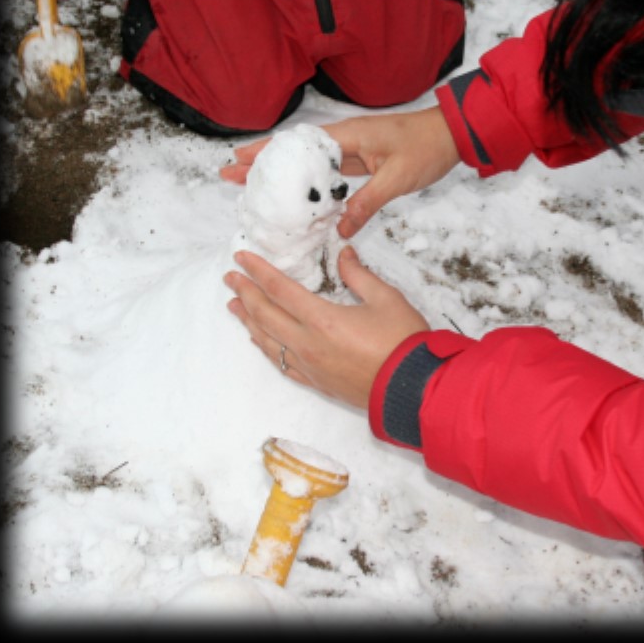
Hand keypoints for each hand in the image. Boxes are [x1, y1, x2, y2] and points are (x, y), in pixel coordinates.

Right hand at [220, 106, 460, 238]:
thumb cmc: (425, 149)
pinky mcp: (362, 159)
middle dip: (262, 162)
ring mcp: (352, 149)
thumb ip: (367, 202)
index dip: (266, 153)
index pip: (297, 145)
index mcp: (346, 136)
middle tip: (229, 174)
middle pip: (294, 152)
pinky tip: (301, 195)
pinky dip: (310, 181)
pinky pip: (329, 171)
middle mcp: (343, 139)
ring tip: (253, 184)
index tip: (238, 161)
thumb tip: (340, 230)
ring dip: (283, 173)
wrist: (451, 135)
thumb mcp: (397, 178)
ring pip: (309, 162)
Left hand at [224, 246, 429, 408]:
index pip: (280, 289)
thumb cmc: (402, 341)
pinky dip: (265, 347)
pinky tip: (260, 340)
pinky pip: (281, 363)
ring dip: (248, 320)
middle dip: (245, 293)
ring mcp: (309, 365)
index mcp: (321, 319)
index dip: (258, 271)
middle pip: (265, 314)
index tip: (241, 257)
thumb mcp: (385, 298)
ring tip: (234, 306)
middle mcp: (307, 343)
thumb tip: (344, 254)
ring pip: (267, 341)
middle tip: (230, 278)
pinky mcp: (316, 381)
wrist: (413, 388)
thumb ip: (359, 275)